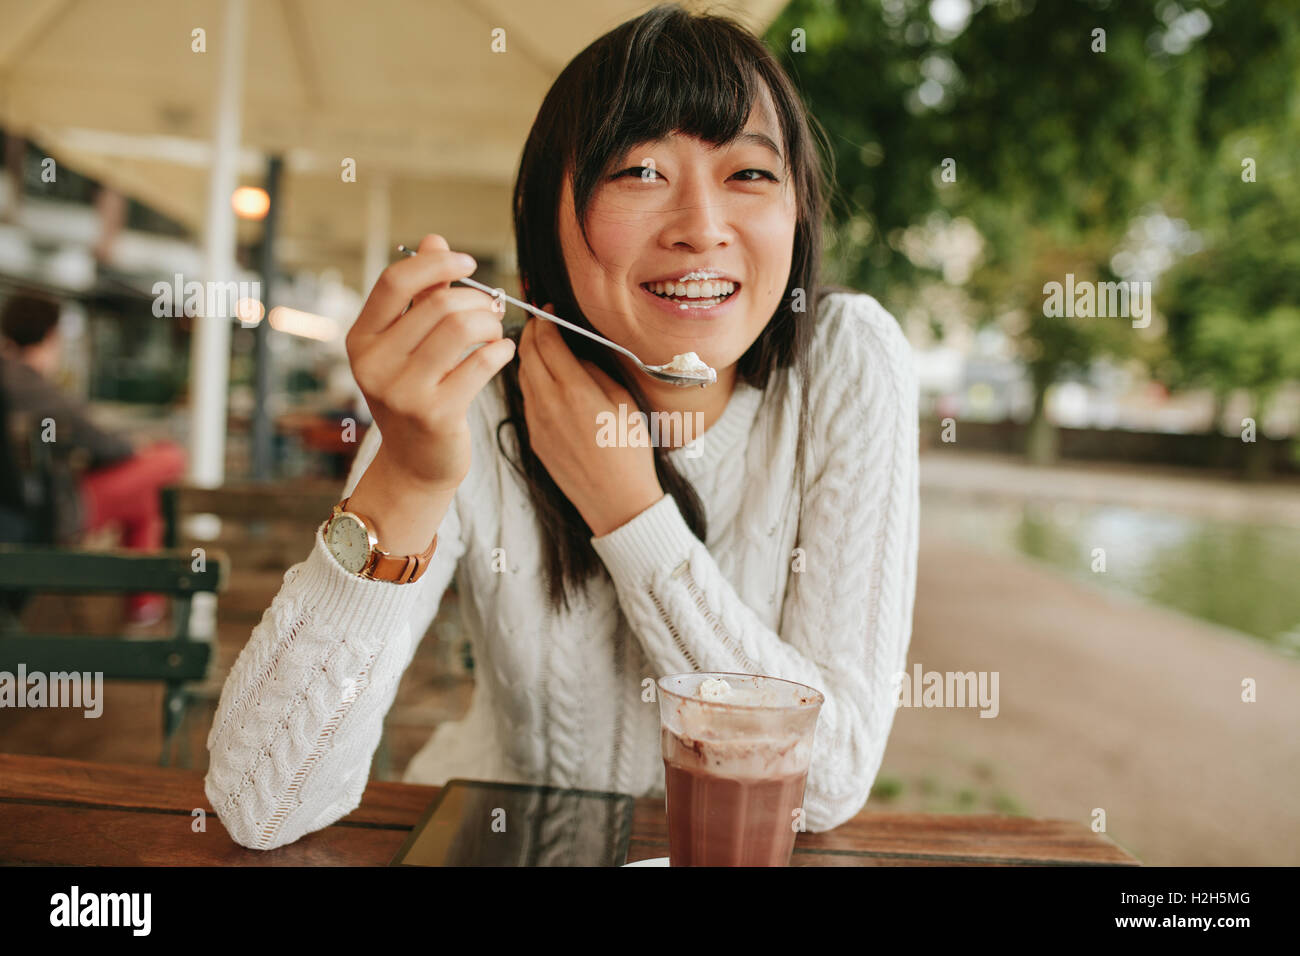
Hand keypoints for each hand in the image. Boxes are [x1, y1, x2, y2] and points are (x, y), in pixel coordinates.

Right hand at [345, 233, 514, 491]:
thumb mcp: (406, 345)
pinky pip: (481, 363)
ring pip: (461, 329)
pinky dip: (501, 350)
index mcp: (361, 340)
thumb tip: (434, 239)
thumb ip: (421, 294)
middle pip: (438, 304)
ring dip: (489, 323)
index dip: (436, 263)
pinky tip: (504, 351)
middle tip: (491, 309)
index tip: (468, 262)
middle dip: (476, 300)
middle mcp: (374, 364)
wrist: (415, 464)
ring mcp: (402, 392)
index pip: (394, 281)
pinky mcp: (435, 413)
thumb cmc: (415, 395)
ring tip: (495, 330)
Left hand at [517, 313, 663, 536]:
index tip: (549, 308)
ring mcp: (538, 422)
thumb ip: (596, 372)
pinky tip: (543, 379)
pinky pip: (526, 400)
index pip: (547, 342)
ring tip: (540, 346)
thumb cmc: (630, 451)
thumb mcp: (623, 402)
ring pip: (522, 376)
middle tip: (539, 320)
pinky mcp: (534, 438)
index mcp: (575, 390)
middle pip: (527, 354)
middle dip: (531, 332)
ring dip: (528, 356)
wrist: (617, 500)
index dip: (545, 319)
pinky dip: (530, 381)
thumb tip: (576, 354)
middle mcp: (549, 404)